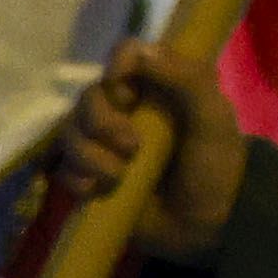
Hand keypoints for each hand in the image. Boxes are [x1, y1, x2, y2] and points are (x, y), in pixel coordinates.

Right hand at [45, 38, 242, 258]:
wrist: (205, 226)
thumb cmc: (215, 164)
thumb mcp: (214, 118)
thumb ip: (188, 79)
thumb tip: (140, 51)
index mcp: (160, 84)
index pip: (124, 54)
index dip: (117, 67)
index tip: (126, 93)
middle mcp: (128, 108)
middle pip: (89, 96)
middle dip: (101, 122)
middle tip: (133, 147)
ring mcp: (105, 143)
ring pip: (69, 132)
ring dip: (90, 155)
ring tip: (120, 175)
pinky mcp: (90, 176)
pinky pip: (61, 168)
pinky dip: (76, 178)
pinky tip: (98, 191)